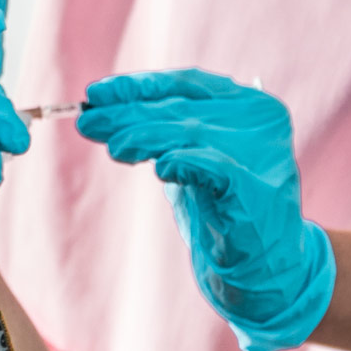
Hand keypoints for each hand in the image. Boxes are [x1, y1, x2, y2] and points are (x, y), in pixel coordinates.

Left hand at [78, 69, 337, 350]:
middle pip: (181, 109)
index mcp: (248, 103)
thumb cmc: (221, 209)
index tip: (96, 94)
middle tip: (87, 123)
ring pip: (191, 133)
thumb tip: (99, 113)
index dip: (138, 86)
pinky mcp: (257, 189)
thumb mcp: (189, 160)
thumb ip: (160, 132)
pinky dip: (184, 163)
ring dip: (144, 137)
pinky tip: (160, 167)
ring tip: (114, 147)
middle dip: (128, 114)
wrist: (263, 267)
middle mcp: (259, 121)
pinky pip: (214, 167)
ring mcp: (263, 153)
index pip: (185, 83)